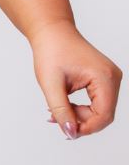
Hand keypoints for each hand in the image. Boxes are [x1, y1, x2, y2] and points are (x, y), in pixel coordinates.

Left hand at [29, 19, 122, 138]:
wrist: (51, 31)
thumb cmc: (50, 51)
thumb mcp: (50, 83)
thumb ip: (61, 110)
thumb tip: (71, 133)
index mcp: (104, 77)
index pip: (104, 115)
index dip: (86, 127)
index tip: (66, 130)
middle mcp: (113, 77)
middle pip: (104, 114)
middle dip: (80, 121)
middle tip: (55, 119)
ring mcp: (110, 77)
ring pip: (100, 110)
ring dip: (79, 115)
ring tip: (55, 112)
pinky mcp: (104, 78)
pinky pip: (97, 102)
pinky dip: (81, 107)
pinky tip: (64, 105)